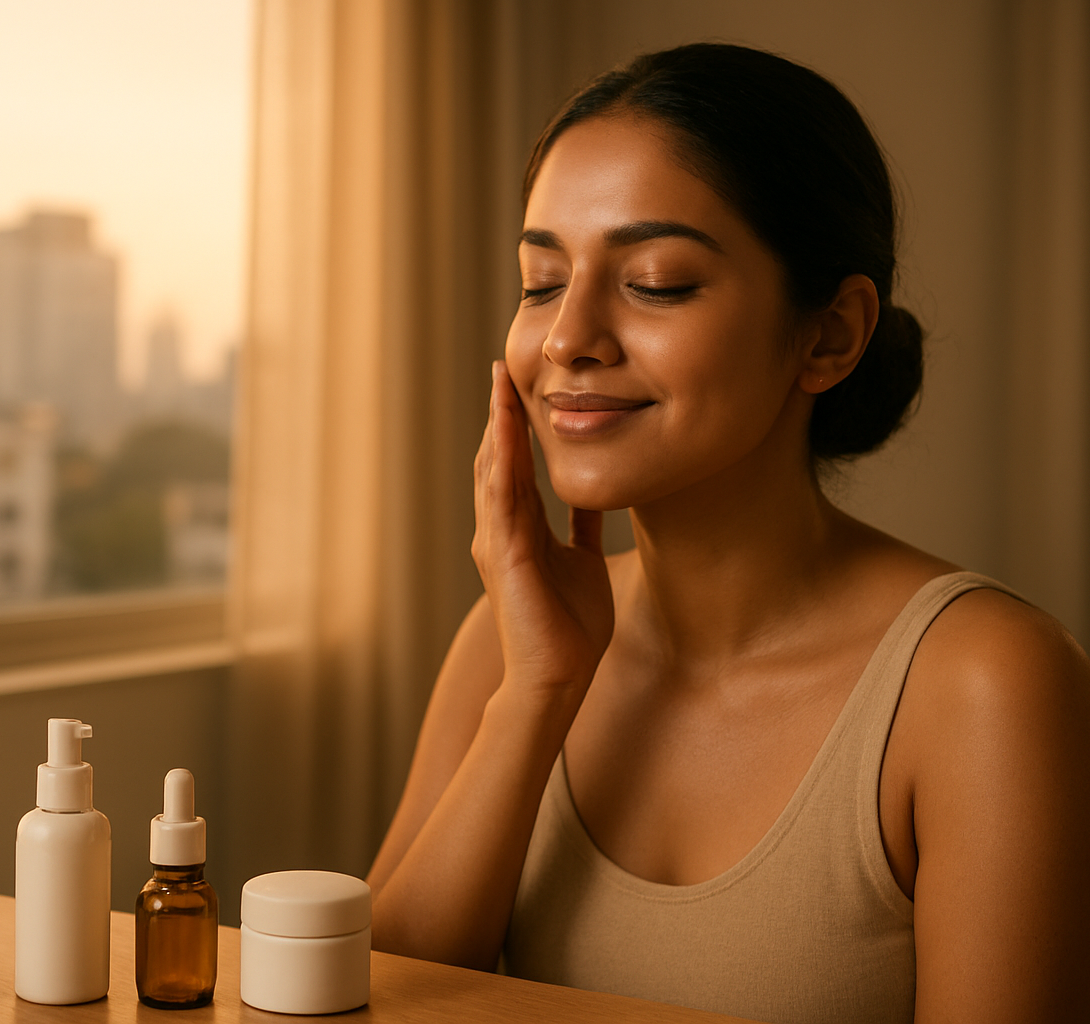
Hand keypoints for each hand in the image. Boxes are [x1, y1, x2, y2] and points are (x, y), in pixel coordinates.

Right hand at [472, 361, 614, 702]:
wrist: (557, 678)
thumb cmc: (568, 628)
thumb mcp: (582, 560)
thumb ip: (582, 526)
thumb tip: (597, 492)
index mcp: (518, 529)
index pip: (515, 465)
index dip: (516, 424)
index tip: (520, 384)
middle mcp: (499, 530)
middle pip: (496, 458)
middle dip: (499, 412)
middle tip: (502, 366)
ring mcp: (497, 541)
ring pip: (493, 470)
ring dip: (496, 426)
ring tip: (500, 384)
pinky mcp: (504, 556)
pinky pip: (501, 499)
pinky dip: (502, 462)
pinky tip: (505, 432)